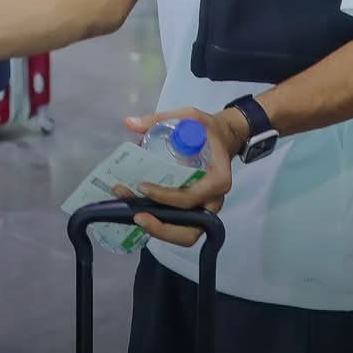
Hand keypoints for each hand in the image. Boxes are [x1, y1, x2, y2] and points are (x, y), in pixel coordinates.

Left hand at [111, 108, 237, 246]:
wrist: (223, 137)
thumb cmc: (207, 130)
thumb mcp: (188, 117)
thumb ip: (159, 119)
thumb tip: (129, 123)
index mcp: (218, 179)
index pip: (191, 198)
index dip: (166, 197)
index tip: (142, 187)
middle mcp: (214, 201)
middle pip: (191, 231)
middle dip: (161, 227)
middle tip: (136, 215)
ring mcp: (206, 209)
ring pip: (186, 235)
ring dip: (159, 229)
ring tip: (134, 215)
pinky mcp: (197, 212)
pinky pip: (181, 226)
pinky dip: (161, 225)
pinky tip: (140, 212)